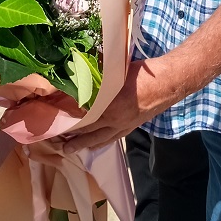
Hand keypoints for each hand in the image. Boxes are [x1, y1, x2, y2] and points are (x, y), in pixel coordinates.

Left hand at [64, 59, 178, 152]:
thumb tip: (81, 77)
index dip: (67, 119)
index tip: (53, 120)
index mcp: (108, 104)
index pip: (81, 116)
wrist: (167, 83)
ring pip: (99, 139)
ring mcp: (123, 125)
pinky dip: (100, 143)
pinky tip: (94, 145)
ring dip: (84, 144)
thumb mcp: (116, 72)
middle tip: (56, 141)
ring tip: (69, 149)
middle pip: (87, 131)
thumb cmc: (142, 73)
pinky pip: (112, 139)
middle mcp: (114, 119)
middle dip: (71, 138)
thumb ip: (100, 79)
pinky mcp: (131, 127)